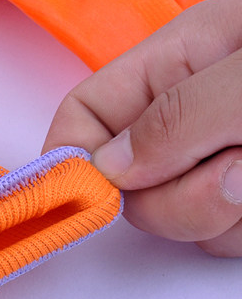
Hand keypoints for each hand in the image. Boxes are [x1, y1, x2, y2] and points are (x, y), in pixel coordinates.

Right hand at [43, 0, 241, 256]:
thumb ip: (179, 116)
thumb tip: (108, 169)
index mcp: (177, 61)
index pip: (86, 112)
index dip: (73, 156)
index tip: (88, 196)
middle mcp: (190, 113)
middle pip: (127, 182)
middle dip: (173, 196)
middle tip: (237, 172)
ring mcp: (220, 159)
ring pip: (176, 217)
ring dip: (218, 214)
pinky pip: (219, 237)